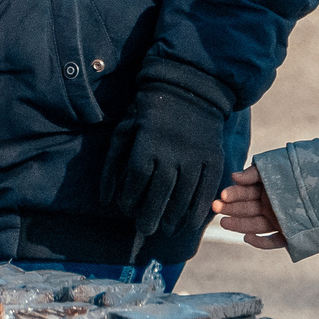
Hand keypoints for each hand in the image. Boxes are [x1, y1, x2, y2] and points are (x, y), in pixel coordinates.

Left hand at [101, 81, 228, 249]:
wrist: (189, 89)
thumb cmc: (150, 112)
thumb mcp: (125, 130)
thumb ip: (112, 165)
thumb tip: (105, 200)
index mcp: (149, 142)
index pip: (137, 180)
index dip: (129, 198)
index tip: (126, 209)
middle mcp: (173, 151)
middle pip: (160, 193)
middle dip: (151, 215)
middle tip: (145, 229)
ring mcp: (196, 156)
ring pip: (184, 196)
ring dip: (174, 218)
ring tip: (165, 230)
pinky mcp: (213, 159)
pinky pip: (206, 190)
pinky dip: (198, 210)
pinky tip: (189, 223)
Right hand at [212, 164, 285, 249]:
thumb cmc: (306, 171)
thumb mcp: (278, 167)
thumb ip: (256, 172)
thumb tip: (233, 175)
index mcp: (268, 188)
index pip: (245, 192)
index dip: (234, 194)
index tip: (222, 195)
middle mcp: (272, 205)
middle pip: (247, 209)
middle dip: (231, 209)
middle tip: (216, 209)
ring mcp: (281, 220)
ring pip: (255, 224)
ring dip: (239, 224)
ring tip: (224, 222)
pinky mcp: (291, 234)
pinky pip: (273, 241)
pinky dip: (260, 242)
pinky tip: (248, 237)